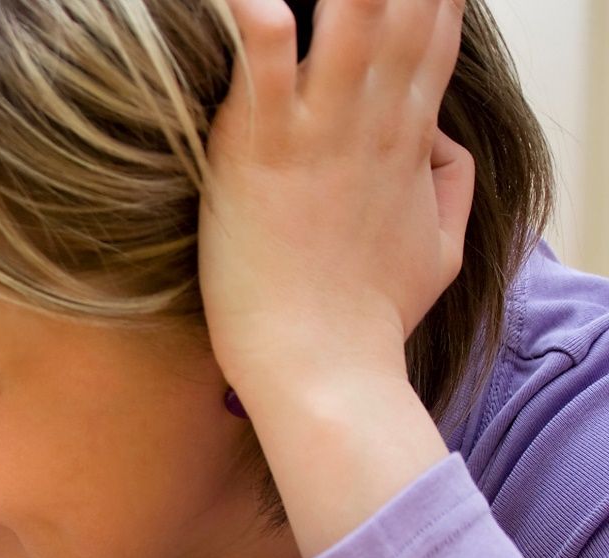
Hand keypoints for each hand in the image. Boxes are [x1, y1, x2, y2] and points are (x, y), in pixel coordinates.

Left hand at [198, 0, 474, 398]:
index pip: (433, 41)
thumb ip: (450, 186)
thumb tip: (441, 139)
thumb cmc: (367, 318)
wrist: (321, 369)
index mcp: (410, 143)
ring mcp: (318, 138)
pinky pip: (263, 74)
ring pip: (344, 28)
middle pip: (397, 17)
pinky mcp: (259, 157)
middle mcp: (372, 128)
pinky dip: (259, 26)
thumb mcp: (439, 250)